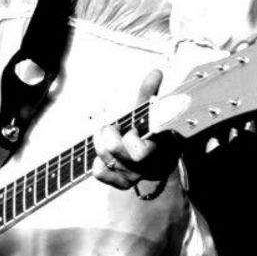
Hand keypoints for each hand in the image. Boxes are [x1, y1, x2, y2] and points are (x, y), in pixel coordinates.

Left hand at [92, 69, 180, 191]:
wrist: (159, 161)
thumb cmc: (151, 131)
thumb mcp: (151, 112)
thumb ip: (150, 93)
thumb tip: (156, 72)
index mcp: (156, 148)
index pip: (139, 151)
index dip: (129, 137)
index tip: (131, 127)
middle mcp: (145, 165)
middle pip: (114, 149)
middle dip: (109, 132)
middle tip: (114, 126)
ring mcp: (133, 175)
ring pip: (104, 158)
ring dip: (100, 142)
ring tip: (108, 134)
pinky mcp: (121, 183)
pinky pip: (99, 173)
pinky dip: (97, 161)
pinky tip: (104, 154)